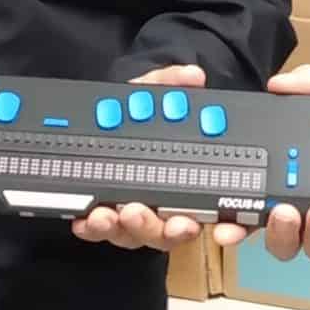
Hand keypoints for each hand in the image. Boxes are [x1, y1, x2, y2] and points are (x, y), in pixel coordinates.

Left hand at [73, 64, 209, 250]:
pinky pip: (103, 231)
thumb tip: (193, 75)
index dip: (226, 229)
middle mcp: (168, 204)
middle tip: (138, 212)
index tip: (211, 225)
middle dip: (156, 227)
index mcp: (188, 177)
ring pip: (138, 234)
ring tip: (105, 214)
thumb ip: (170, 82)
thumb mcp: (150, 92)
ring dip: (122, 227)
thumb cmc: (133, 113)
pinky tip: (83, 219)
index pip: (216, 209)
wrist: (103, 118)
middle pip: (171, 231)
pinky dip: (93, 228)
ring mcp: (139, 215)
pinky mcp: (109, 218)